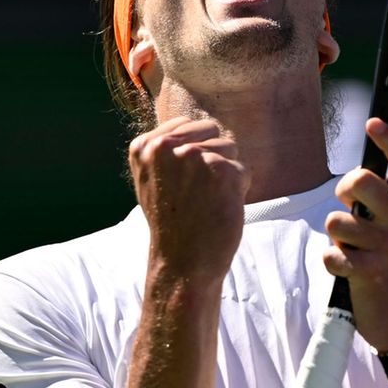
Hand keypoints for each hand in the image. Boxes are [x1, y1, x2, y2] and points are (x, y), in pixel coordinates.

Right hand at [129, 117, 248, 280]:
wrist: (182, 262)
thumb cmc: (172, 223)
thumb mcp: (153, 179)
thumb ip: (168, 150)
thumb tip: (201, 126)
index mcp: (144, 146)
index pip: (187, 125)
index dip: (194, 151)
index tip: (183, 182)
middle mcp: (166, 146)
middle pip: (211, 132)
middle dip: (212, 158)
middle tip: (197, 193)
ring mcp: (194, 157)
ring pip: (230, 148)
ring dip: (226, 174)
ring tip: (207, 201)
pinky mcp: (222, 170)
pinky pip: (243, 169)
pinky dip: (239, 189)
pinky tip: (220, 208)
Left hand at [323, 118, 387, 351]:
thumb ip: (387, 203)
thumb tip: (359, 177)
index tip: (373, 123)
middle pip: (361, 181)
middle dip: (344, 190)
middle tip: (348, 206)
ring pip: (337, 221)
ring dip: (338, 238)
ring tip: (354, 251)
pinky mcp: (371, 273)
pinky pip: (332, 254)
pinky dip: (333, 263)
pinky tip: (349, 271)